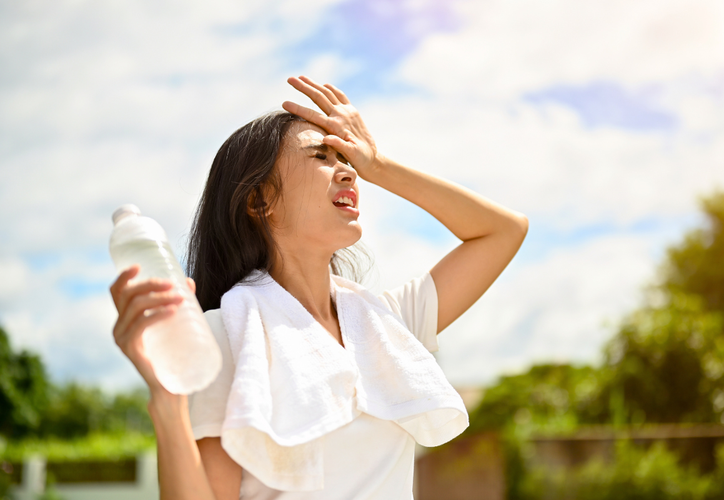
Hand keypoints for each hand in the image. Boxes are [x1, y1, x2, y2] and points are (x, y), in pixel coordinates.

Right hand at [109, 265, 195, 394]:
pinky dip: (158, 314)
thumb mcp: (173, 324)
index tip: (140, 266)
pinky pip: (142, 325)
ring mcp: (122, 338)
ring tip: (181, 298)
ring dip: (159, 298)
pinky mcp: (130, 349)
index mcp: (124, 319)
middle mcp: (118, 327)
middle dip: (151, 285)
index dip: (124, 277)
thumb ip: (178, 303)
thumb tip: (188, 281)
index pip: (117, 292)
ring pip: (136, 307)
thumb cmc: (172, 354)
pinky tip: (172, 310)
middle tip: (174, 285)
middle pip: (129, 295)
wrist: (170, 387)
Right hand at [282, 76, 379, 179]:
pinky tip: (324, 85)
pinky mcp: (352, 111)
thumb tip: (325, 139)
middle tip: (289, 79)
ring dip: (313, 84)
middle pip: (318, 96)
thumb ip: (339, 145)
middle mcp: (341, 115)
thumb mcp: (351, 155)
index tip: (284, 103)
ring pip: (327, 92)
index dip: (297, 108)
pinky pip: (340, 95)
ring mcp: (347, 111)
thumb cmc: (360, 159)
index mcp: (336, 126)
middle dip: (303, 87)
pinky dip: (331, 88)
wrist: (373, 158)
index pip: (312, 115)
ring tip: (301, 77)